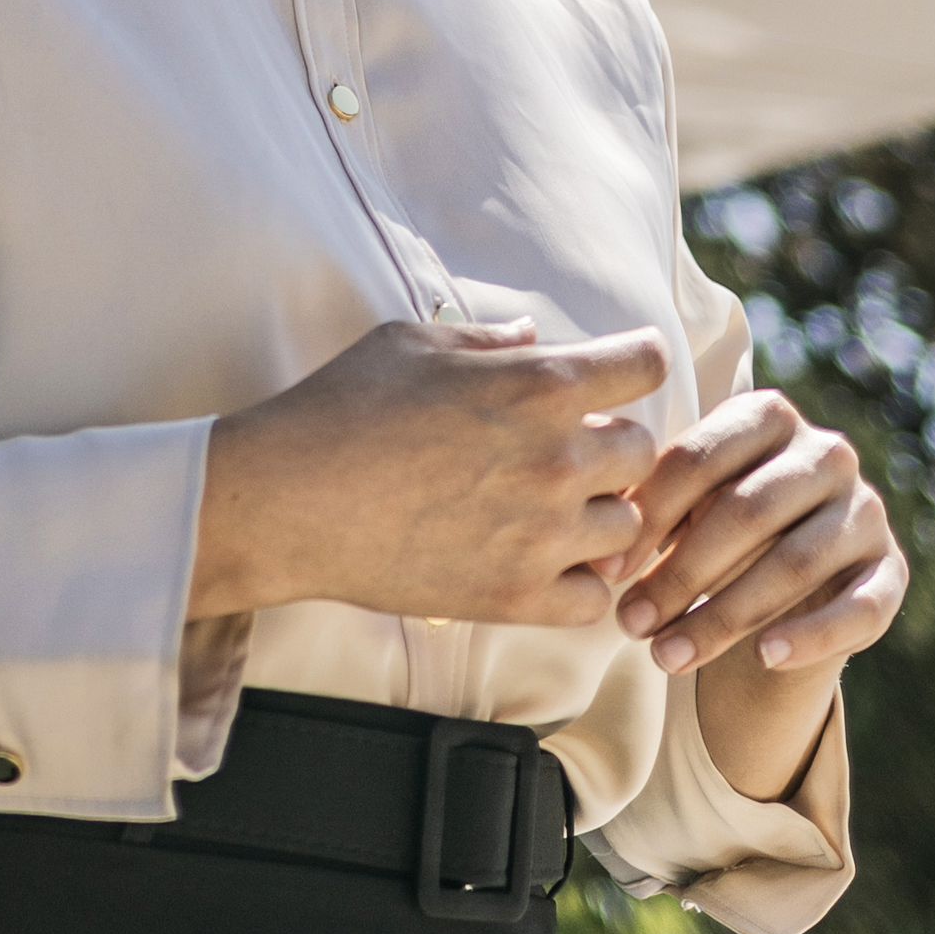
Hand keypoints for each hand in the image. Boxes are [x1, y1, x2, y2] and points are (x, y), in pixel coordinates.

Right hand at [188, 320, 669, 626]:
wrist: (289, 500)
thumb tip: (532, 335)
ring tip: (547, 514)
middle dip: (609, 446)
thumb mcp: (412, 342)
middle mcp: (556, 457)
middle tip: (562, 453)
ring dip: (597, 517)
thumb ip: (486, 339)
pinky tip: (539, 565)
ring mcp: (543, 533)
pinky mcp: (518, 597)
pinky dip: (577, 583)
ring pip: (628, 527)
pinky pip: (595, 598)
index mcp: (537, 383)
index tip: (612, 378)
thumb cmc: (341, 406)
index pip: (645, 363)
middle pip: (642, 451)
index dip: (632, 365)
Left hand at [609, 386, 903, 681]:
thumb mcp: (683, 509)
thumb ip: (650, 510)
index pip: (699, 459)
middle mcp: (827, 453)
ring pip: (795, 564)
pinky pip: (858, 607)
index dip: (648, 518)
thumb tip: (599, 553)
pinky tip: (766, 655)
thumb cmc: (716, 532)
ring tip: (667, 656)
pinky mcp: (891, 571)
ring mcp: (865, 511)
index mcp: (768, 416)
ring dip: (724, 616)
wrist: (791, 584)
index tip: (605, 573)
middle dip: (680, 573)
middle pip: (746, 512)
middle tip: (630, 624)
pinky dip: (811, 635)